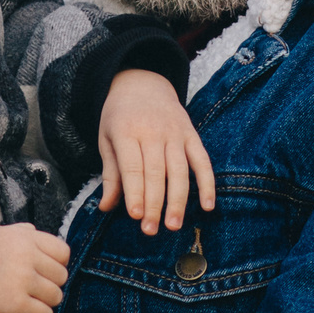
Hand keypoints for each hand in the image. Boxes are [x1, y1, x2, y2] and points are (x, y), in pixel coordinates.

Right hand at [0, 222, 70, 312]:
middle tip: (33, 288)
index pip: (63, 252)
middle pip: (61, 276)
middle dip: (50, 284)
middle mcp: (27, 256)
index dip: (56, 264)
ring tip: (28, 300)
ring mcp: (22, 280)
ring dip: (44, 301)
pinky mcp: (15, 304)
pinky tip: (23, 310)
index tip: (44, 271)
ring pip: (56, 296)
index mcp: (25, 237)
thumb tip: (35, 232)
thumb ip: (20, 232)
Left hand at [98, 69, 215, 235]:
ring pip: (179, 171)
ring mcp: (176, 133)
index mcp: (127, 131)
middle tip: (150, 230)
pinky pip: (202, 161)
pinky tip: (207, 206)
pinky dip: (207, 183)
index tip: (135, 216)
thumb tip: (106, 207)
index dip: (135, 193)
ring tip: (174, 225)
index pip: (133, 167)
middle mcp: (153, 132)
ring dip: (178, 200)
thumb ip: (110, 173)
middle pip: (156, 173)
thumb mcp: (107, 139)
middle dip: (154, 204)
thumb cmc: (120, 117)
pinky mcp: (192, 135)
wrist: (142, 82)